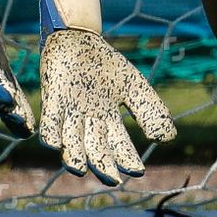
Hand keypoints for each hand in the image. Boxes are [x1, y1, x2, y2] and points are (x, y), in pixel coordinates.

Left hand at [38, 0, 175, 185]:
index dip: (127, 159)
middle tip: (112, 179)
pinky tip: (55, 143)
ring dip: (73, 155)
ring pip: (70, 141)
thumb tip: (166, 139)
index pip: (119, 146)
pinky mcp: (52, 99)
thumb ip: (151, 110)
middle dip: (103, 165)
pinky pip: (49, 121)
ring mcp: (69, 112)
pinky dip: (52, 132)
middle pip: (95, 149)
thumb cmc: (105, 63)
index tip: (137, 171)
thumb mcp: (134, 85)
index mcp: (108, 119)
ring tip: (79, 167)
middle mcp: (88, 121)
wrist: (78, 37)